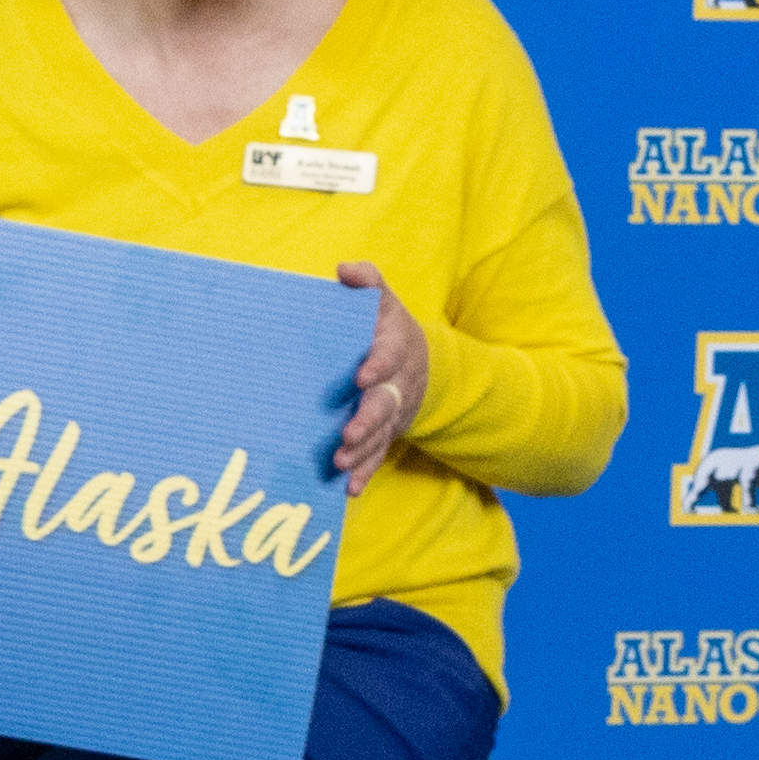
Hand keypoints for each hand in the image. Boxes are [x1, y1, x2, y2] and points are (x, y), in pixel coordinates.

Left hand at [328, 266, 427, 481]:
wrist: (416, 358)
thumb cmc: (385, 324)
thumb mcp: (381, 297)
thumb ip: (366, 280)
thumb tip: (343, 271)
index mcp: (394, 347)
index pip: (388, 356)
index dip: (378, 366)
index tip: (362, 376)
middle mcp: (397, 383)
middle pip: (386, 404)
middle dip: (368, 420)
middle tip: (348, 433)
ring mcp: (392, 411)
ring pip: (381, 434)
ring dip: (363, 451)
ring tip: (341, 463)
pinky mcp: (384, 432)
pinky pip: (377, 454)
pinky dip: (365, 471)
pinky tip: (350, 489)